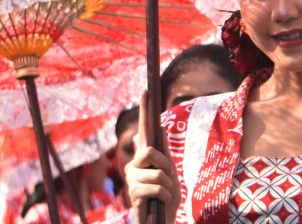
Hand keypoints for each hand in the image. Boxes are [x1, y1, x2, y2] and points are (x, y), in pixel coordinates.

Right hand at [125, 92, 179, 223]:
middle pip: (151, 151)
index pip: (145, 129)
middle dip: (166, 167)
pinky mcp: (133, 193)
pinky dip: (166, 196)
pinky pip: (158, 187)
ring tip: (163, 195)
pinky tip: (159, 202)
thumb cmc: (165, 197)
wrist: (161, 220)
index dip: (145, 110)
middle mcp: (134, 164)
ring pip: (158, 172)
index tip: (146, 90)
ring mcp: (132, 178)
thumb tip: (162, 128)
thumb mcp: (169, 172)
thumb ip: (163, 153)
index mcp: (144, 157)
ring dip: (169, 186)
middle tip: (168, 181)